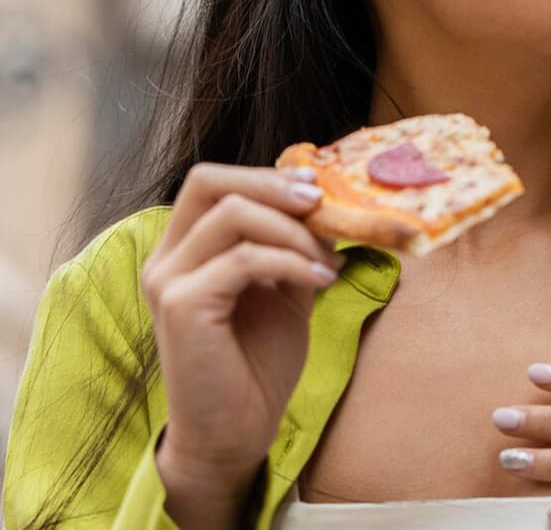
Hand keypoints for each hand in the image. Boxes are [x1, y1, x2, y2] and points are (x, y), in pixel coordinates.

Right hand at [141, 163, 342, 516]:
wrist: (237, 432)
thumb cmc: (258, 362)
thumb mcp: (286, 287)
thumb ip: (295, 244)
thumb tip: (328, 201)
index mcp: (185, 248)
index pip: (212, 182)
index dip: (265, 174)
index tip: (316, 185)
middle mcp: (167, 257)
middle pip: (209, 181)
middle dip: (272, 184)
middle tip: (322, 202)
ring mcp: (168, 280)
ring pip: (232, 215)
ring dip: (293, 230)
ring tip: (328, 259)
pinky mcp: (181, 306)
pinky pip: (244, 259)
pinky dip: (291, 261)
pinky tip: (322, 280)